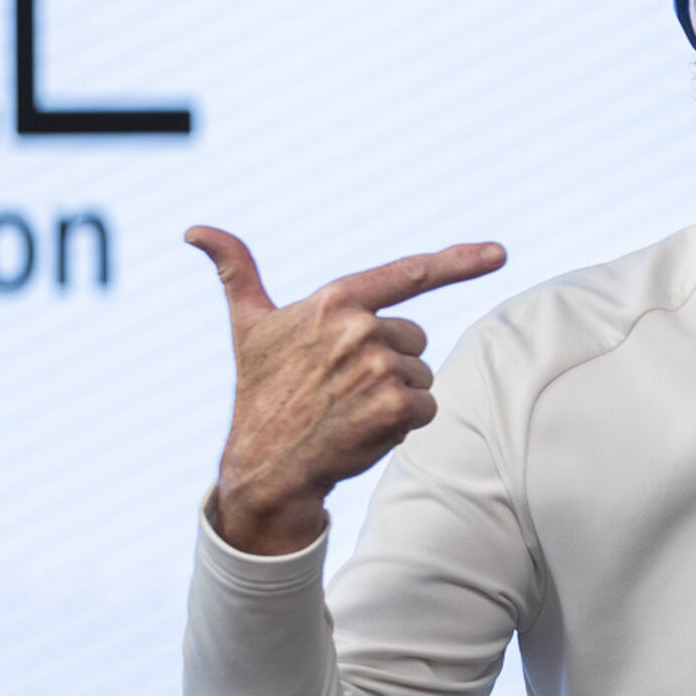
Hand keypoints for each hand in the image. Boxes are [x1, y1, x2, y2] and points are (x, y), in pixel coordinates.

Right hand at [187, 226, 506, 554]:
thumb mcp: (248, 326)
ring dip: (396, 396)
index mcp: (336, 301)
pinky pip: (426, 407)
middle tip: (342, 385)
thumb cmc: (260, 390)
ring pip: (422, 375)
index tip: (500, 253)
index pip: (410, 273)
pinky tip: (363, 429)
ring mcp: (380, 369)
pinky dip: (403, 423)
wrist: (265, 465)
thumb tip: (195, 230)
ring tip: (349, 408)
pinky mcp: (395, 408)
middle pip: (415, 339)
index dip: (461, 261)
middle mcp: (361, 329)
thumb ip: (234, 271)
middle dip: (390, 362)